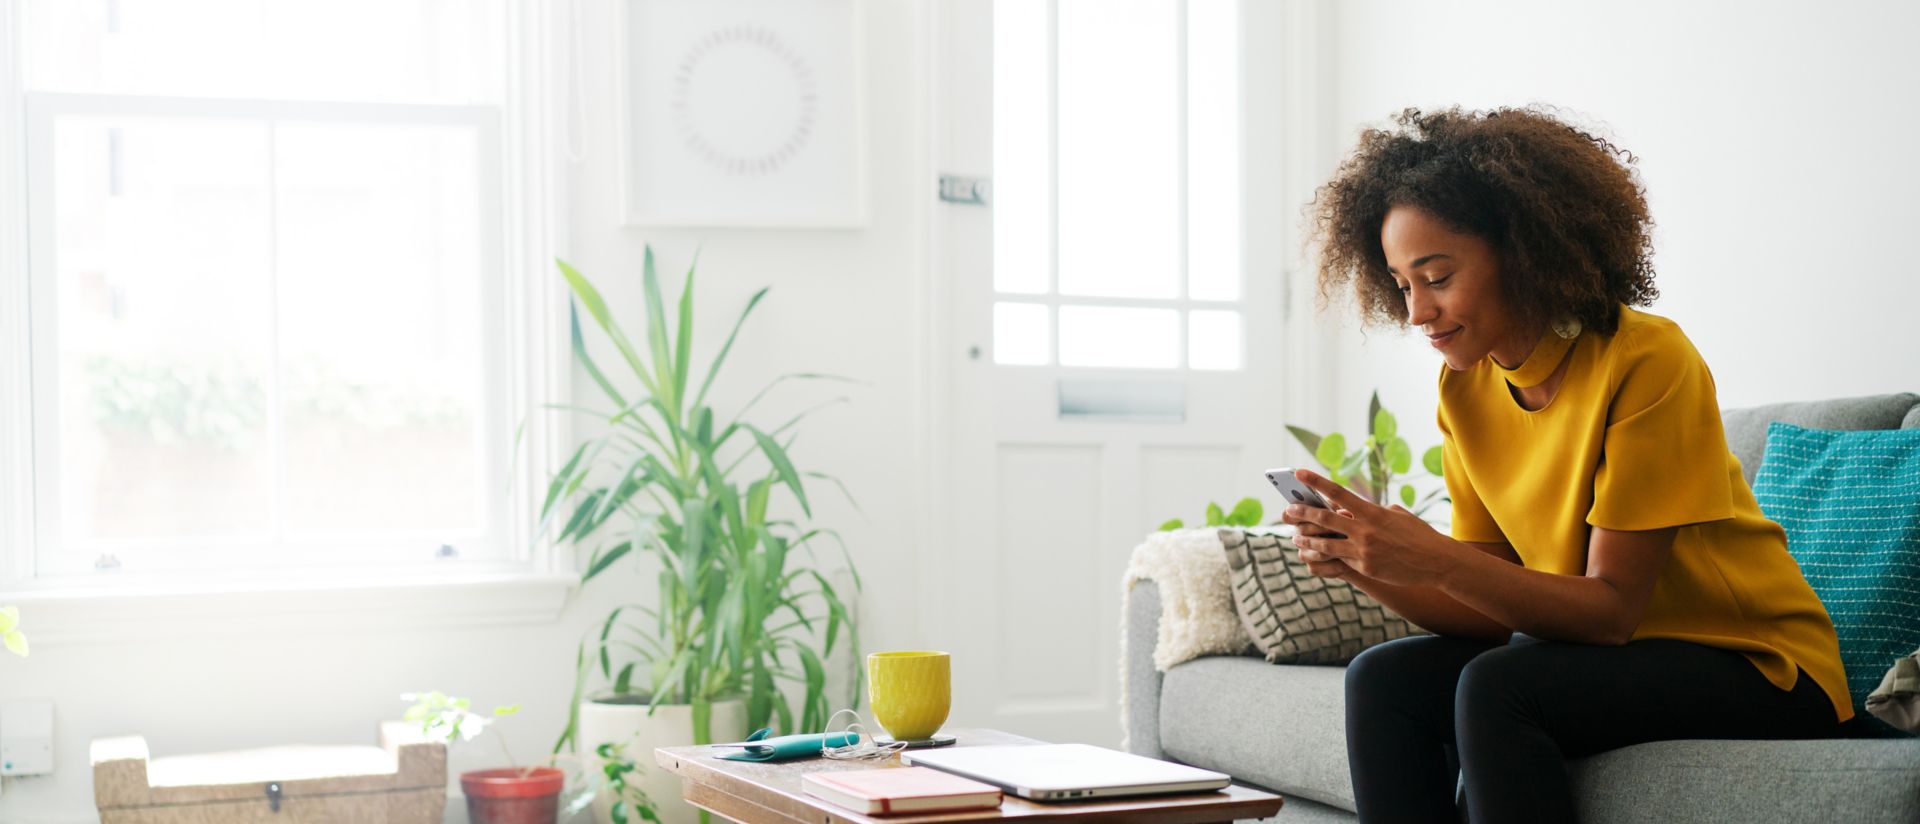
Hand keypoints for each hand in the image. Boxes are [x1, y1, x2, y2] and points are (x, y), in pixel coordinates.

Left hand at [1277, 469, 1461, 587]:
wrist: (1436, 561)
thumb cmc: (1418, 534)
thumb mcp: (1398, 514)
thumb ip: (1375, 512)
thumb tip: (1358, 511)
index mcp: (1372, 512)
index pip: (1337, 492)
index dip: (1316, 482)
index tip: (1298, 473)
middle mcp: (1365, 530)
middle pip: (1325, 518)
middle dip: (1303, 513)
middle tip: (1287, 511)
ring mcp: (1363, 551)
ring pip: (1326, 544)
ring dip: (1308, 540)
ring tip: (1296, 537)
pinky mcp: (1365, 568)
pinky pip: (1340, 561)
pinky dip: (1326, 557)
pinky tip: (1314, 556)